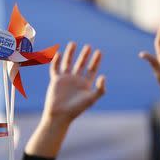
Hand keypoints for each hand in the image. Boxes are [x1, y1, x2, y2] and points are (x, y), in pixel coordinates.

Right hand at [25, 42, 104, 156]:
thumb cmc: (76, 109)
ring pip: (68, 63)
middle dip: (85, 56)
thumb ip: (100, 89)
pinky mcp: (56, 80)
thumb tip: (103, 76)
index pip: (91, 70)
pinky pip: (55, 68)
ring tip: (73, 43)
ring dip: (71, 54)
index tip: (99, 52)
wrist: (60, 115)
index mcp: (85, 84)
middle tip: (88, 46)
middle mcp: (76, 80)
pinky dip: (56, 61)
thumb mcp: (91, 99)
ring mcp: (65, 80)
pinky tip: (59, 53)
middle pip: (81, 65)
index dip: (95, 61)